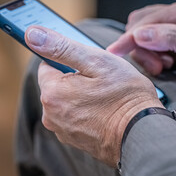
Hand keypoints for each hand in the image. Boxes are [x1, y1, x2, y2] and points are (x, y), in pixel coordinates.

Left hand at [25, 26, 162, 166]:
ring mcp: (62, 130)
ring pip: (65, 101)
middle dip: (74, 79)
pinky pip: (74, 118)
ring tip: (104, 97)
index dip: (68, 60)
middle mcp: (51, 115)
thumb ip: (61, 47)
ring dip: (80, 96)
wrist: (143, 133)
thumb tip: (32, 34)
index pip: (46, 64)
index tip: (87, 64)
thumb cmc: (124, 96)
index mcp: (52, 93)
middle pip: (56, 84)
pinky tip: (104, 112)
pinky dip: (85, 112)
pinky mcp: (74, 140)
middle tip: (100, 81)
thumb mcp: (96, 62)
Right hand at [107, 0, 175, 90]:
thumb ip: (172, 38)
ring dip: (146, 55)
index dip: (132, 36)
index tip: (116, 50)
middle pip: (142, 25)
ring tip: (163, 67)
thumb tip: (140, 34)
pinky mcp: (172, 46)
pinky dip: (150, 60)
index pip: (151, 19)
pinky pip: (149, 49)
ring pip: (143, 38)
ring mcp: (175, 31)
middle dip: (141, 46)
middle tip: (156, 66)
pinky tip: (164, 67)